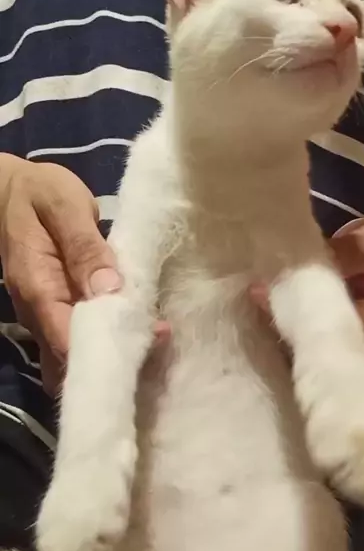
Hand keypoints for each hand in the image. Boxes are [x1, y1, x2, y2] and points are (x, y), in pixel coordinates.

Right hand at [0, 159, 167, 393]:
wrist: (8, 190)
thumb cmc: (38, 192)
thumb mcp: (64, 206)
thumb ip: (85, 247)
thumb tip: (110, 289)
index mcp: (37, 289)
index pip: (68, 341)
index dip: (109, 348)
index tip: (154, 336)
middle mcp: (37, 314)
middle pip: (72, 360)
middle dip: (115, 360)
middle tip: (161, 339)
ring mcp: (44, 318)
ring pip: (75, 357)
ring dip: (113, 355)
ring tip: (156, 339)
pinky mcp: (57, 313)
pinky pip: (79, 341)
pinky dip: (107, 344)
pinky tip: (139, 331)